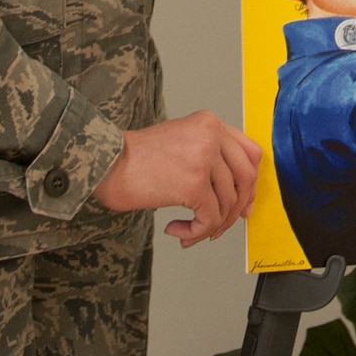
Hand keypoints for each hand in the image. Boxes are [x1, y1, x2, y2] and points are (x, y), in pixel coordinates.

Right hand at [92, 111, 263, 246]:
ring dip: (209, 225)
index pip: (250, 153)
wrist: (105, 162)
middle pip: (246, 178)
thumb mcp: (180, 142)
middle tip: (219, 225)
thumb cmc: (135, 158)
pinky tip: (177, 230)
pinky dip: (196, 231)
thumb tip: (236, 196)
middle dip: (236, 209)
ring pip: (227, 203)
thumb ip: (209, 158)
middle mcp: (211, 135)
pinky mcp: (193, 183)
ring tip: (188, 231)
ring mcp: (204, 158)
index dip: (250, 183)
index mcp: (210, 123)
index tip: (244, 203)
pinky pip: (210, 218)